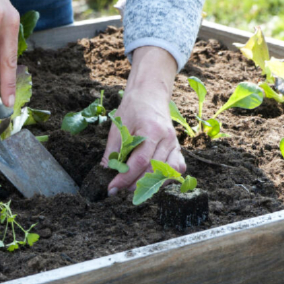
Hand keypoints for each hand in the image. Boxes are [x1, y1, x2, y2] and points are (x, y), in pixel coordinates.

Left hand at [101, 46, 185, 194]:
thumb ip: (112, 151)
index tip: (112, 187)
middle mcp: (167, 138)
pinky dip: (165, 178)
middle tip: (119, 189)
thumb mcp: (118, 127)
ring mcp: (175, 143)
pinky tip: (151, 180)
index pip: (139, 162)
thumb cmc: (132, 108)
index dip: (125, 178)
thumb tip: (106, 172)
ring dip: (151, 184)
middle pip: (153, 170)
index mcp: (151, 130)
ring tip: (133, 185)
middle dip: (134, 184)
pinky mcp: (177, 147)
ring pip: (167, 172)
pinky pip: (177, 168)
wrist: (149, 94)